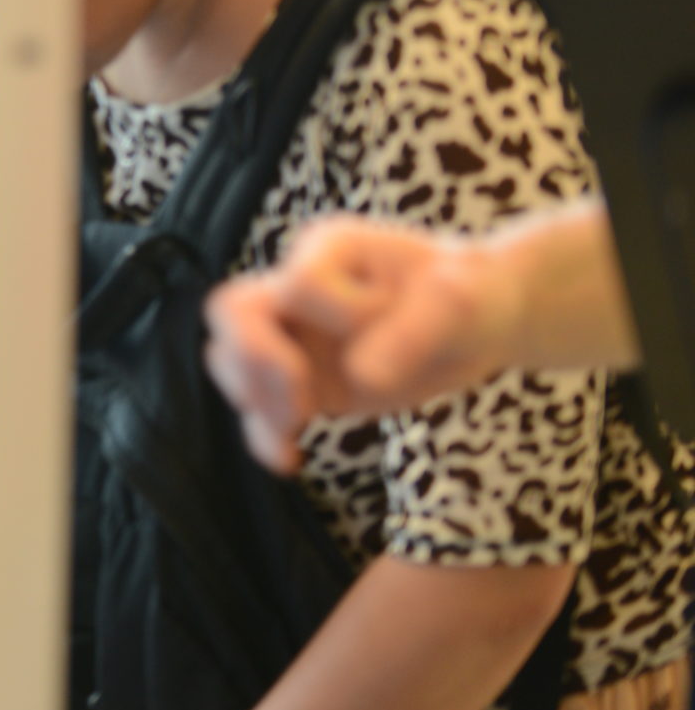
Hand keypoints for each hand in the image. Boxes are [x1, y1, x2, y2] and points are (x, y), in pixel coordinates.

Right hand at [203, 217, 515, 475]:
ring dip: (254, 399)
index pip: (297, 283)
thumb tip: (363, 378)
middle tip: (302, 399)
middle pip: (229, 311)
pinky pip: (257, 405)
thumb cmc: (472, 295)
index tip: (386, 323)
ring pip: (227, 359)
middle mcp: (297, 288)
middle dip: (254, 360)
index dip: (336, 315)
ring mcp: (294, 334)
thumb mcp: (460, 304)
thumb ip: (413, 333)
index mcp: (329, 250)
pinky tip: (291, 458)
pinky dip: (263, 435)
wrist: (482, 322)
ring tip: (298, 428)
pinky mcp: (302, 378)